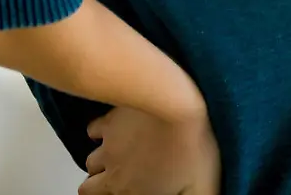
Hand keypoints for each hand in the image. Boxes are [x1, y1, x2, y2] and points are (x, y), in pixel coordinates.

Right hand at [78, 105, 219, 194]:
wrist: (175, 104)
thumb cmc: (191, 147)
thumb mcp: (202, 184)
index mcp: (131, 190)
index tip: (122, 190)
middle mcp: (114, 171)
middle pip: (89, 187)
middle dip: (98, 185)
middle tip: (115, 179)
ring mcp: (109, 145)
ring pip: (91, 161)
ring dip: (100, 162)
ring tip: (116, 156)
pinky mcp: (110, 120)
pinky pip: (93, 131)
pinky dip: (99, 133)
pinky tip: (113, 129)